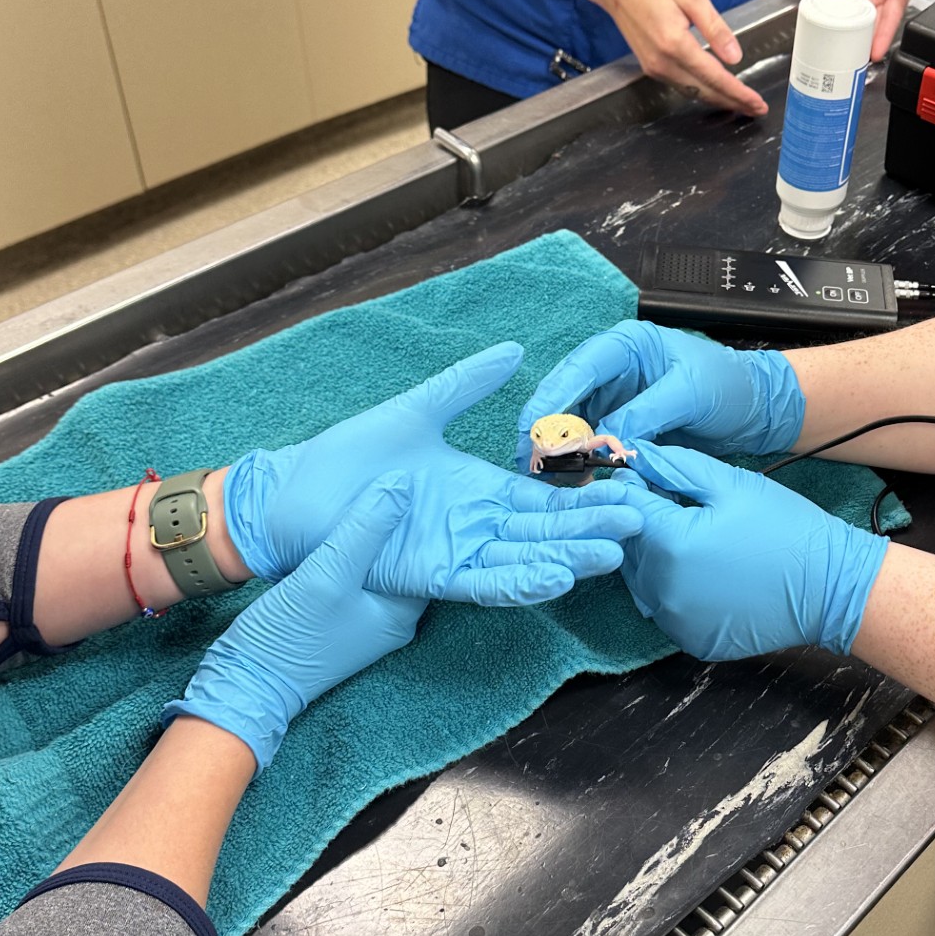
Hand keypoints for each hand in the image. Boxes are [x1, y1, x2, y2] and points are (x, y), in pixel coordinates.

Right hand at [167, 481, 424, 771]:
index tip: (423, 482)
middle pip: (403, 559)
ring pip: (375, 564)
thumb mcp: (328, 574)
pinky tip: (339, 519)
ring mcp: (361, 617)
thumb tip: (402, 485)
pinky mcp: (335, 613)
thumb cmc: (290, 635)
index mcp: (401, 613)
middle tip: (395, 476)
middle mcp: (388, 617)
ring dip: (370, 532)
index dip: (425, 521)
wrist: (244, 681)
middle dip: (397, 522)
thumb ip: (365, 530)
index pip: (430, 559)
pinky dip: (348, 547)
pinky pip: (352, 572)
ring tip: (369, 487)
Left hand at [224, 342, 642, 603]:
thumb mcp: (417, 411)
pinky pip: (485, 584)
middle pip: (548, 530)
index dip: (587, 495)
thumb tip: (514, 352)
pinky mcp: (432, 576)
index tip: (629, 488)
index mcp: (481, 489)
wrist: (294, 494)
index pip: (547, 495)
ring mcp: (459, 553)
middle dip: (593, 528)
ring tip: (612, 556)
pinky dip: (520, 582)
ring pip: (527, 559)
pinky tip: (555, 578)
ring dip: (568, 559)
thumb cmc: (349, 458)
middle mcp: (478, 525)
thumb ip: (467, 385)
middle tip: (640, 523)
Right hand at [517, 321, 803, 468]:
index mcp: (624, 346)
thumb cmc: (728, 386)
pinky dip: (581, 467)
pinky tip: (574, 488)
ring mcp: (612, 401)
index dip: (551, 401)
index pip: (576, 370)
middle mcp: (610, 371)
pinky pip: (591, 448)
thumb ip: (645, 413)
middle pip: (563, 399)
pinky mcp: (620, 429)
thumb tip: (606, 440)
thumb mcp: (688, 393)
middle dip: (546, 433)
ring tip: (549, 483)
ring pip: (571, 428)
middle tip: (532, 466)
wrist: (755, 410)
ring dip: (560, 455)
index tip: (534, 432)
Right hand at [590, 0, 767, 117]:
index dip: (739, 93)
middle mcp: (663, 63)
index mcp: (675, 44)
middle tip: (757, 110)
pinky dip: (702, 93)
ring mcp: (654, 68)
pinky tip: (715, 92)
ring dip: (718, 100)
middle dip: (733, 102)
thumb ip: (715, 28)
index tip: (758, 104)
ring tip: (742, 104)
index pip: (715, 77)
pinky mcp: (650, 67)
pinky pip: (681, 87)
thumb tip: (735, 58)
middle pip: (705, 92)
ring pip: (693, 93)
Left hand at [616, 441, 887, 660]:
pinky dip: (671, 588)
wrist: (830, 587)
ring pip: (640, 580)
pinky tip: (701, 572)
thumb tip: (635, 455)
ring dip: (652, 556)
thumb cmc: (787, 529)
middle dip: (640, 522)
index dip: (628, 486)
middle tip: (669, 503)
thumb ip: (676, 467)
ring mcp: (677, 622)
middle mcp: (664, 591)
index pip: (625, 508)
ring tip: (689, 537)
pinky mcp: (691, 640)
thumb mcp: (732, 484)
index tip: (639, 474)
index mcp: (672, 546)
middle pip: (627, 547)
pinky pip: (664, 608)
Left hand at [818, 0, 924, 59]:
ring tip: (850, 54)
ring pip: (860, 23)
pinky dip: (840, 24)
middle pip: (877, 24)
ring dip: (856, 38)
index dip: (887, 33)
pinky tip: (837, 36)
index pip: (894, 14)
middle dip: (872, 42)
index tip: (879, 49)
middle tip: (863, 59)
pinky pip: (842, 12)